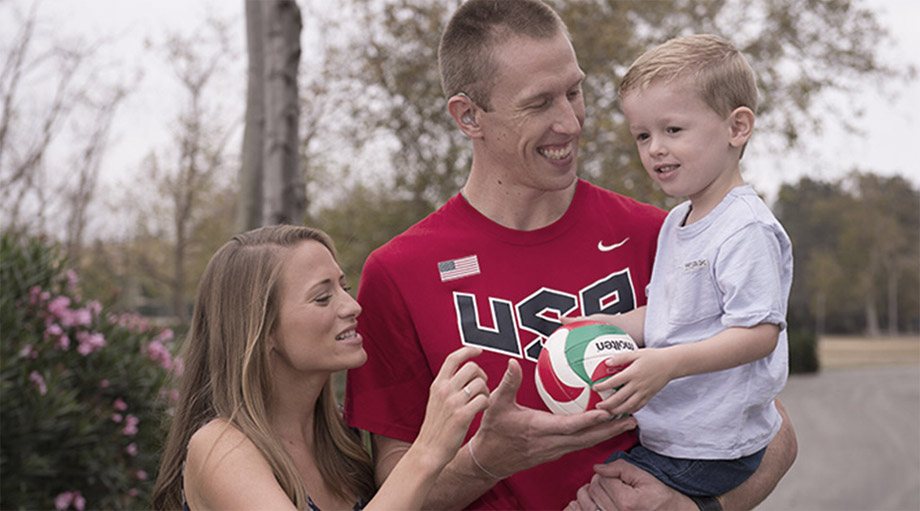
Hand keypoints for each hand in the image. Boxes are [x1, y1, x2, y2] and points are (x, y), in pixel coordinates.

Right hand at [414, 347, 489, 467]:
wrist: (428, 450)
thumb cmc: (436, 426)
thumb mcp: (436, 400)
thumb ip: (447, 385)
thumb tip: (464, 371)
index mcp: (437, 384)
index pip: (453, 358)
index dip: (468, 351)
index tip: (478, 351)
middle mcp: (444, 390)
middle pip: (472, 367)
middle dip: (481, 374)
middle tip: (482, 386)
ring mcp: (453, 402)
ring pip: (480, 383)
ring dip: (486, 391)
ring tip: (482, 400)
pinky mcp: (462, 415)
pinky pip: (484, 400)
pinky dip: (487, 403)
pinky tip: (482, 409)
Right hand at [468, 359, 636, 477]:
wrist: (489, 459)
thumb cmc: (493, 431)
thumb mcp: (496, 405)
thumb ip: (508, 383)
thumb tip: (513, 362)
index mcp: (539, 429)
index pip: (569, 426)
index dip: (588, 420)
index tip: (606, 412)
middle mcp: (551, 443)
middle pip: (587, 438)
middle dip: (610, 429)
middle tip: (631, 418)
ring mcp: (555, 450)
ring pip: (586, 443)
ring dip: (607, 434)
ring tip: (626, 423)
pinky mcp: (555, 453)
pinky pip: (580, 444)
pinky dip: (595, 436)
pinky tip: (604, 428)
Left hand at [570, 459, 696, 510]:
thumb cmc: (659, 497)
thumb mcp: (644, 477)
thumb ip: (620, 468)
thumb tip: (597, 467)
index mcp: (626, 502)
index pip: (602, 479)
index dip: (608, 473)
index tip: (617, 477)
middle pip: (593, 489)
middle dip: (599, 482)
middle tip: (612, 483)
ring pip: (586, 502)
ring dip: (590, 493)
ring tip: (603, 492)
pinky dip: (580, 507)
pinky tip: (583, 502)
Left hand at [593, 348, 674, 416]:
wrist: (671, 364)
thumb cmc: (653, 357)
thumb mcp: (636, 353)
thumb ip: (621, 358)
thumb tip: (607, 362)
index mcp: (633, 373)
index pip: (614, 382)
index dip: (603, 386)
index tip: (595, 388)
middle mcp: (638, 385)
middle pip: (619, 398)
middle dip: (607, 404)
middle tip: (598, 406)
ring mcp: (644, 392)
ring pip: (628, 406)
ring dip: (617, 410)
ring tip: (608, 411)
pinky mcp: (649, 396)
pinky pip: (638, 407)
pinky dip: (629, 411)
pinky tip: (623, 411)